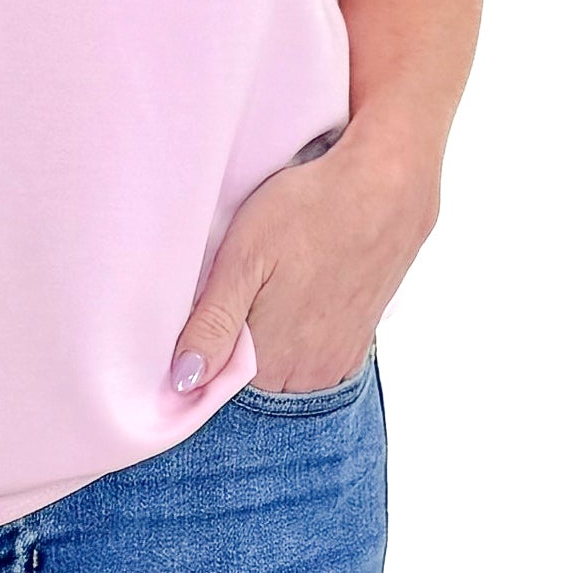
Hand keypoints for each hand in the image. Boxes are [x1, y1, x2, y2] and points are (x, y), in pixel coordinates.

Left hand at [169, 122, 439, 397]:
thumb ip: (213, 324)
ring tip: (273, 290)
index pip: (218, 386)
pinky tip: (299, 297)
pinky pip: (315, 359)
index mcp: (272, 361)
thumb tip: (184, 381)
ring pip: (284, 371)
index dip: (203, 352)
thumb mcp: (244, 257)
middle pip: (253, 382)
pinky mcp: (359, 342)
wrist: (387, 186)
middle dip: (236, 350)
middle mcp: (308, 374)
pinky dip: (300, 338)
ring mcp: (337, 361)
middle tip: (241, 292)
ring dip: (270, 343)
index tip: (203, 313)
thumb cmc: (310, 211)